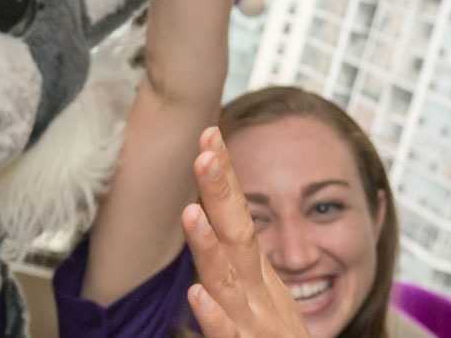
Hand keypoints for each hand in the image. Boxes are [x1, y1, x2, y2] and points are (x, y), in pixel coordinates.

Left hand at [182, 127, 310, 337]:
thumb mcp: (257, 302)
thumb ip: (232, 268)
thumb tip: (205, 222)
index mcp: (257, 278)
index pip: (239, 217)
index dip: (224, 177)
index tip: (208, 133)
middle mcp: (259, 295)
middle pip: (238, 234)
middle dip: (220, 191)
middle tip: (204, 150)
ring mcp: (254, 326)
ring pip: (229, 282)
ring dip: (209, 247)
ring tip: (191, 214)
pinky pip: (227, 337)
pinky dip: (214, 317)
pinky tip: (196, 297)